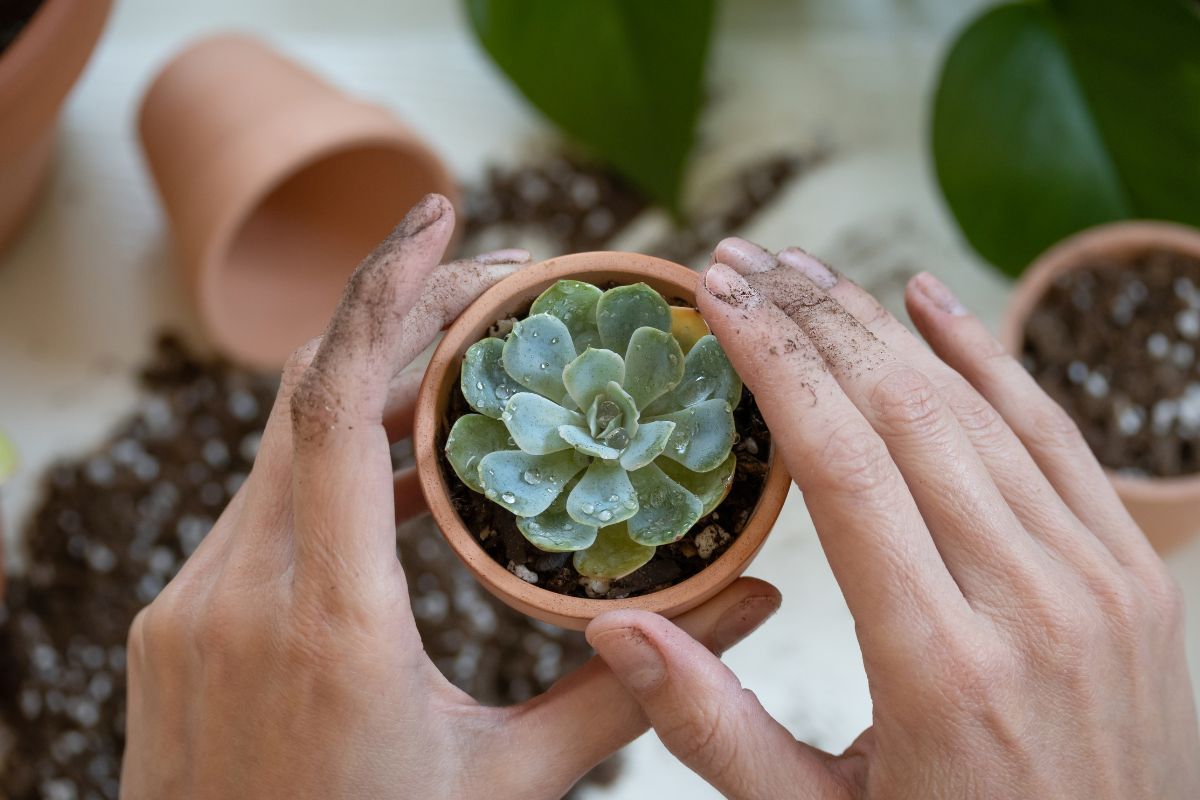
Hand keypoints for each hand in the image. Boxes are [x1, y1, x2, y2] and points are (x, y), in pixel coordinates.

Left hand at [119, 197, 781, 798]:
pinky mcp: (180, 619)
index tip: (438, 213)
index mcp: (325, 622)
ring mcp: (195, 602)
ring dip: (372, 387)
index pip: (334, 406)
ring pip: (283, 445)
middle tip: (502, 283)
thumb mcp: (508, 786)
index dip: (386, 292)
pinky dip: (335, 457)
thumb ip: (625, 691)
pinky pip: (263, 501)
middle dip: (405, 318)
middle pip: (312, 397)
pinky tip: (408, 461)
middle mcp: (239, 592)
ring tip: (469, 362)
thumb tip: (753, 601)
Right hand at [587, 237, 1199, 798]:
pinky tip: (935, 303)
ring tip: (806, 270)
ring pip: (977, 409)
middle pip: (903, 413)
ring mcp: (1098, 579)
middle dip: (811, 321)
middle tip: (741, 260)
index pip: (842, 465)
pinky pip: (1056, 436)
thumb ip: (712, 725)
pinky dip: (991, 359)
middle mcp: (1031, 601)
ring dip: (883, 328)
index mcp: (940, 664)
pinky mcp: (1132, 573)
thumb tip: (614, 626)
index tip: (714, 292)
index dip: (772, 363)